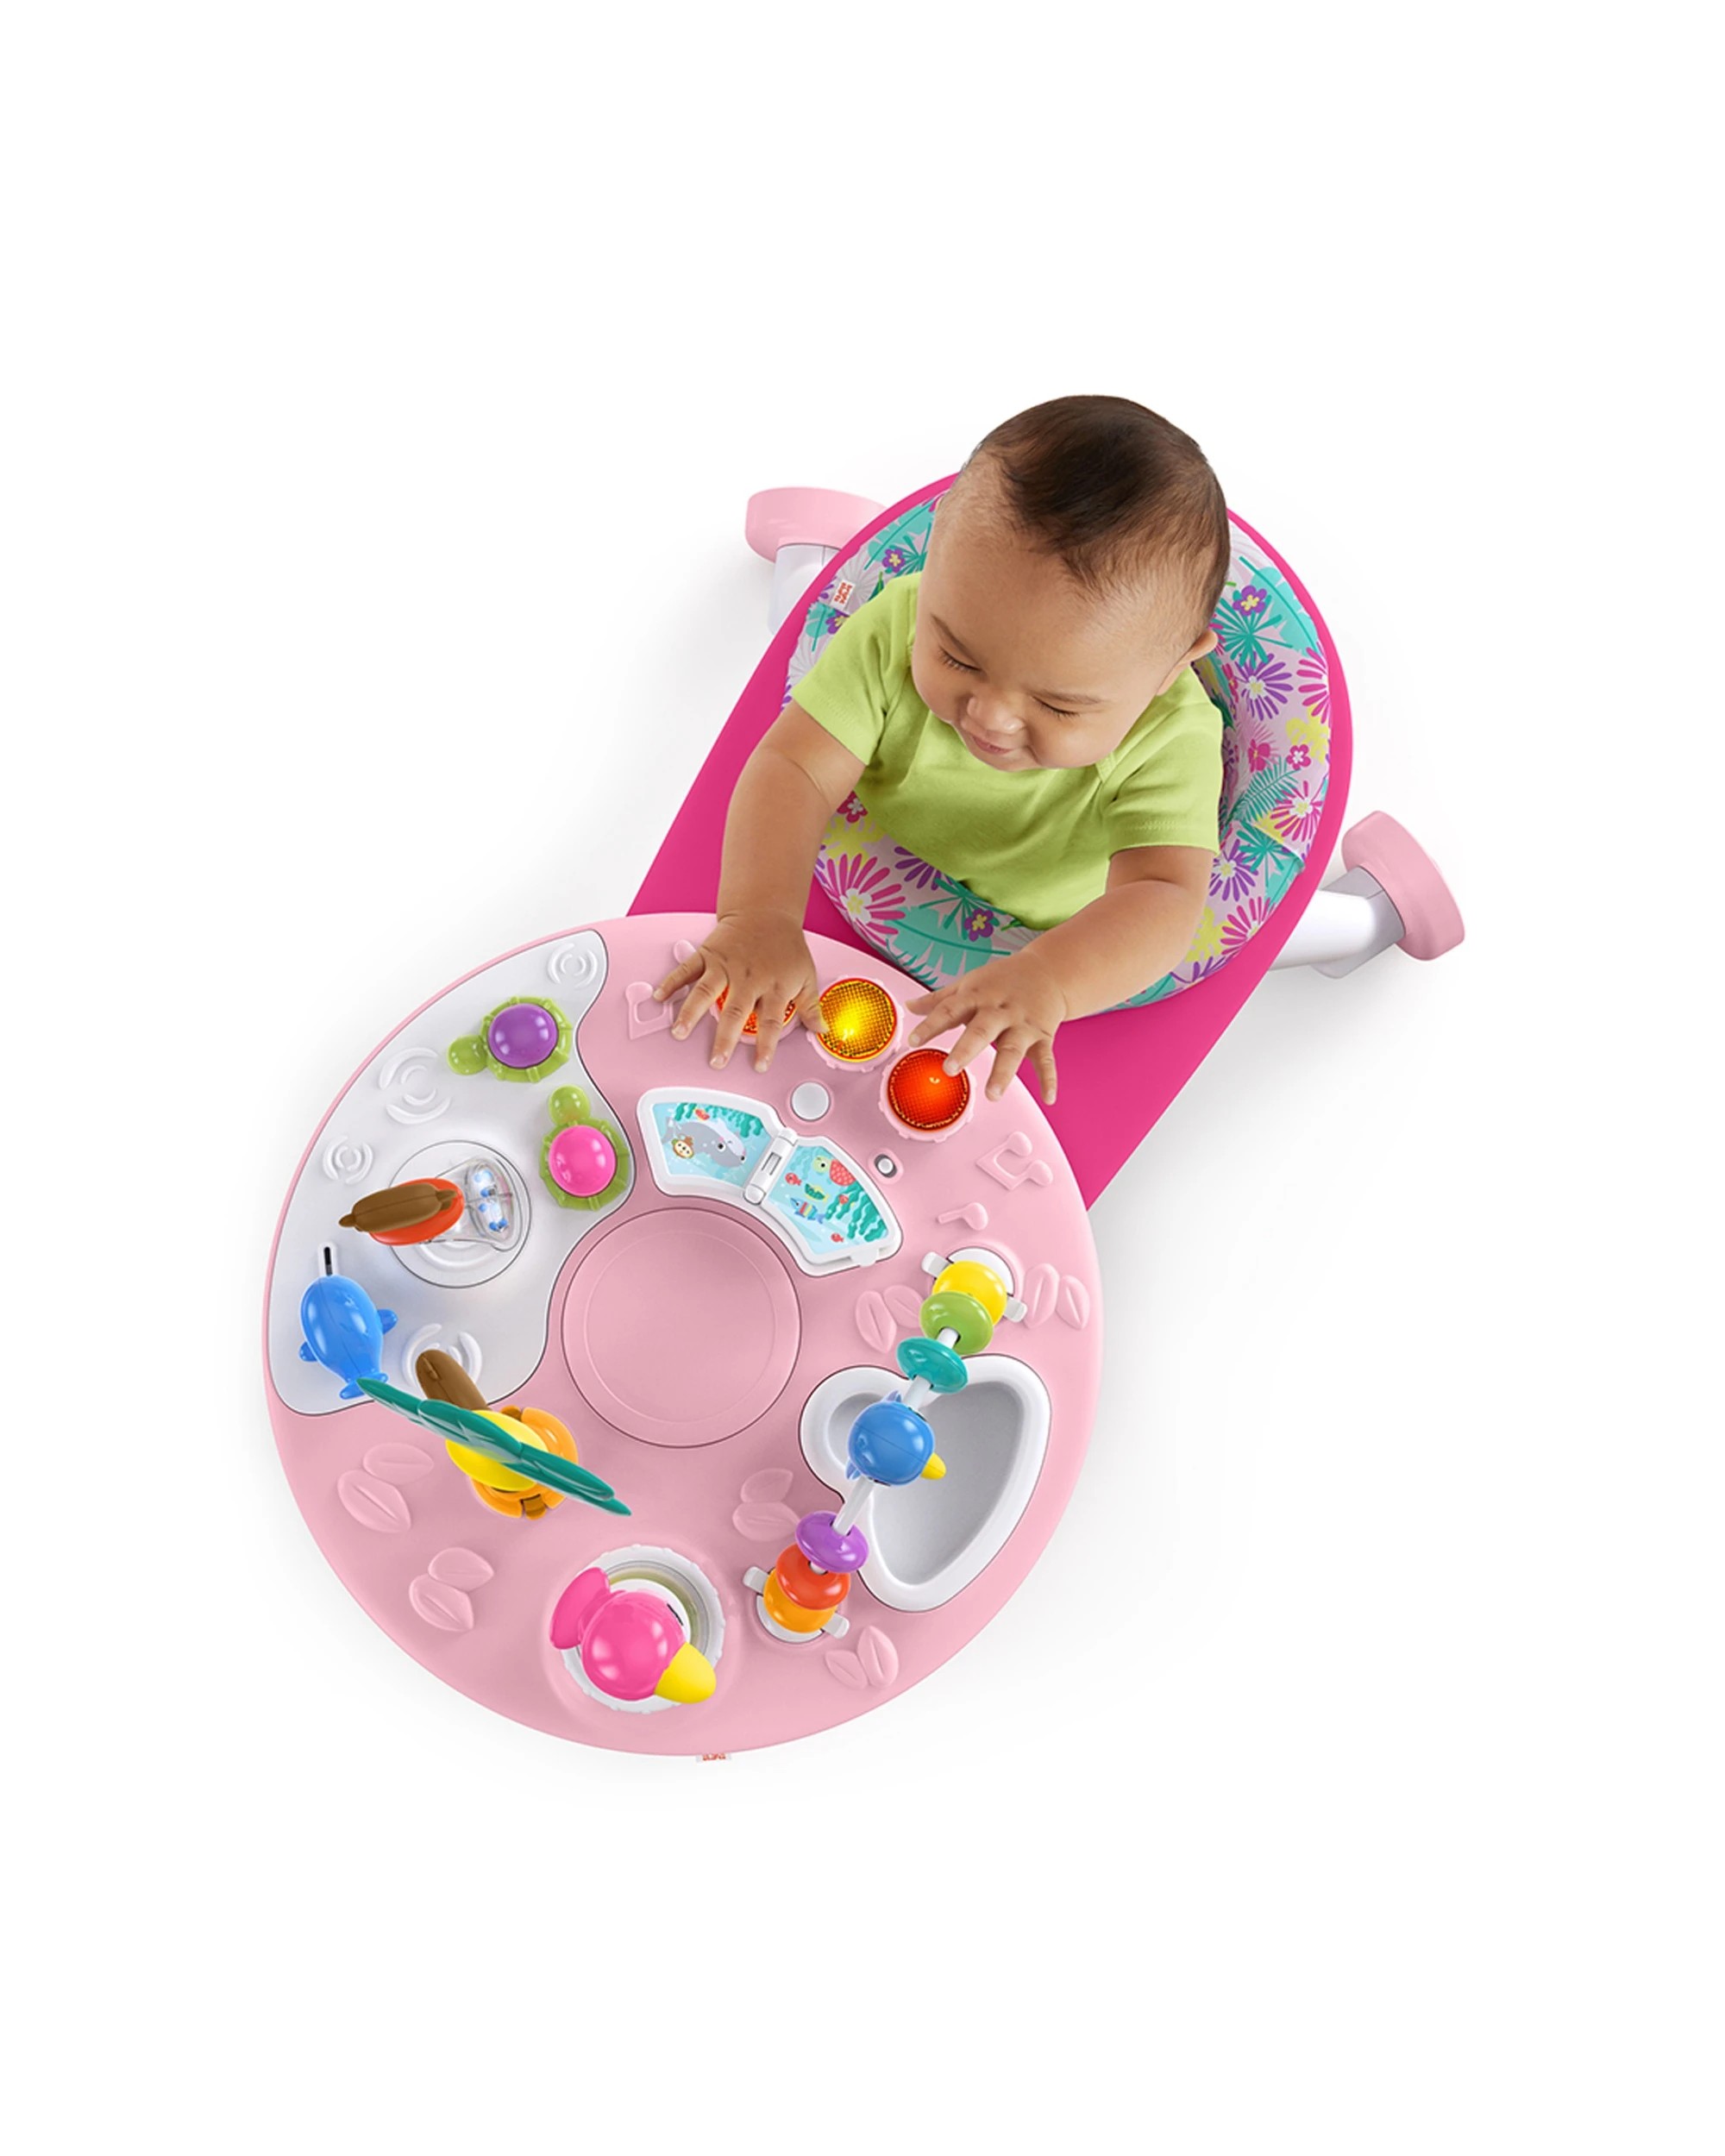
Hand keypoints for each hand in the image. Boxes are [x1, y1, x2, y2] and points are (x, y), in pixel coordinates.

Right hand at [652, 910, 821, 1072]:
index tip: (760, 1066)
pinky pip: (687, 969)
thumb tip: (822, 1030)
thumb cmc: (786, 946)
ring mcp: (725, 965)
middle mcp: (748, 977)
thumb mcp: (806, 975)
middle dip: (725, 1038)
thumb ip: (811, 1006)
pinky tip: (660, 997)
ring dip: (691, 1012)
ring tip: (679, 1032)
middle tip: (716, 1060)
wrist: (766, 911)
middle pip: (735, 1011)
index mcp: (774, 985)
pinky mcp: (708, 954)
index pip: (771, 1021)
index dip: (767, 1046)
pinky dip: (672, 982)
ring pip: (705, 991)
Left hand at [904, 952, 1067, 1103]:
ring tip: (993, 1094)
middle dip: (966, 1049)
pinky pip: (1046, 1059)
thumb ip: (939, 1000)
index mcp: (977, 996)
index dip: (930, 1025)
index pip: (949, 1010)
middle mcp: (1000, 1010)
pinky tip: (1048, 1098)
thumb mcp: (969, 984)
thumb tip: (909, 1007)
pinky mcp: (1043, 1036)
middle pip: (982, 1030)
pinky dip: (1048, 1079)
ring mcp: (1023, 1024)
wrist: (1048, 970)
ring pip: (1013, 1049)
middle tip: (950, 1069)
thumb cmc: (1003, 980)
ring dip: (1003, 1072)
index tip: (913, 1041)